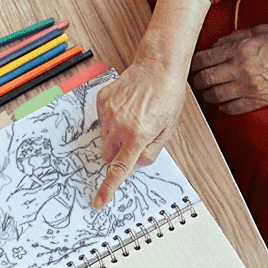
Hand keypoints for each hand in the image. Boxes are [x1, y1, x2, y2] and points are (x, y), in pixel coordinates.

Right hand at [94, 56, 185, 207]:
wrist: (158, 65)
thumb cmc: (168, 96)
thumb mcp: (168, 129)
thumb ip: (151, 152)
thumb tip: (136, 165)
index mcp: (138, 135)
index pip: (120, 168)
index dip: (108, 187)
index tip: (99, 201)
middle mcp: (119, 125)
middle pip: (109, 155)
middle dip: (119, 153)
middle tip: (135, 139)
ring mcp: (108, 112)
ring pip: (105, 138)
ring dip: (116, 136)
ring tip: (134, 117)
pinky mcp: (101, 101)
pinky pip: (102, 121)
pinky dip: (112, 120)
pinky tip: (127, 107)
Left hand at [189, 27, 267, 113]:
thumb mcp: (262, 30)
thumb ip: (236, 36)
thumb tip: (217, 44)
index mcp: (239, 48)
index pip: (203, 59)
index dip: (193, 64)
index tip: (191, 66)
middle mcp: (240, 68)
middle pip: (205, 79)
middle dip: (196, 81)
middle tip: (195, 81)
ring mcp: (248, 87)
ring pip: (214, 96)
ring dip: (207, 95)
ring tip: (207, 92)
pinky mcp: (257, 101)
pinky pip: (231, 108)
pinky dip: (223, 107)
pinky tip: (223, 103)